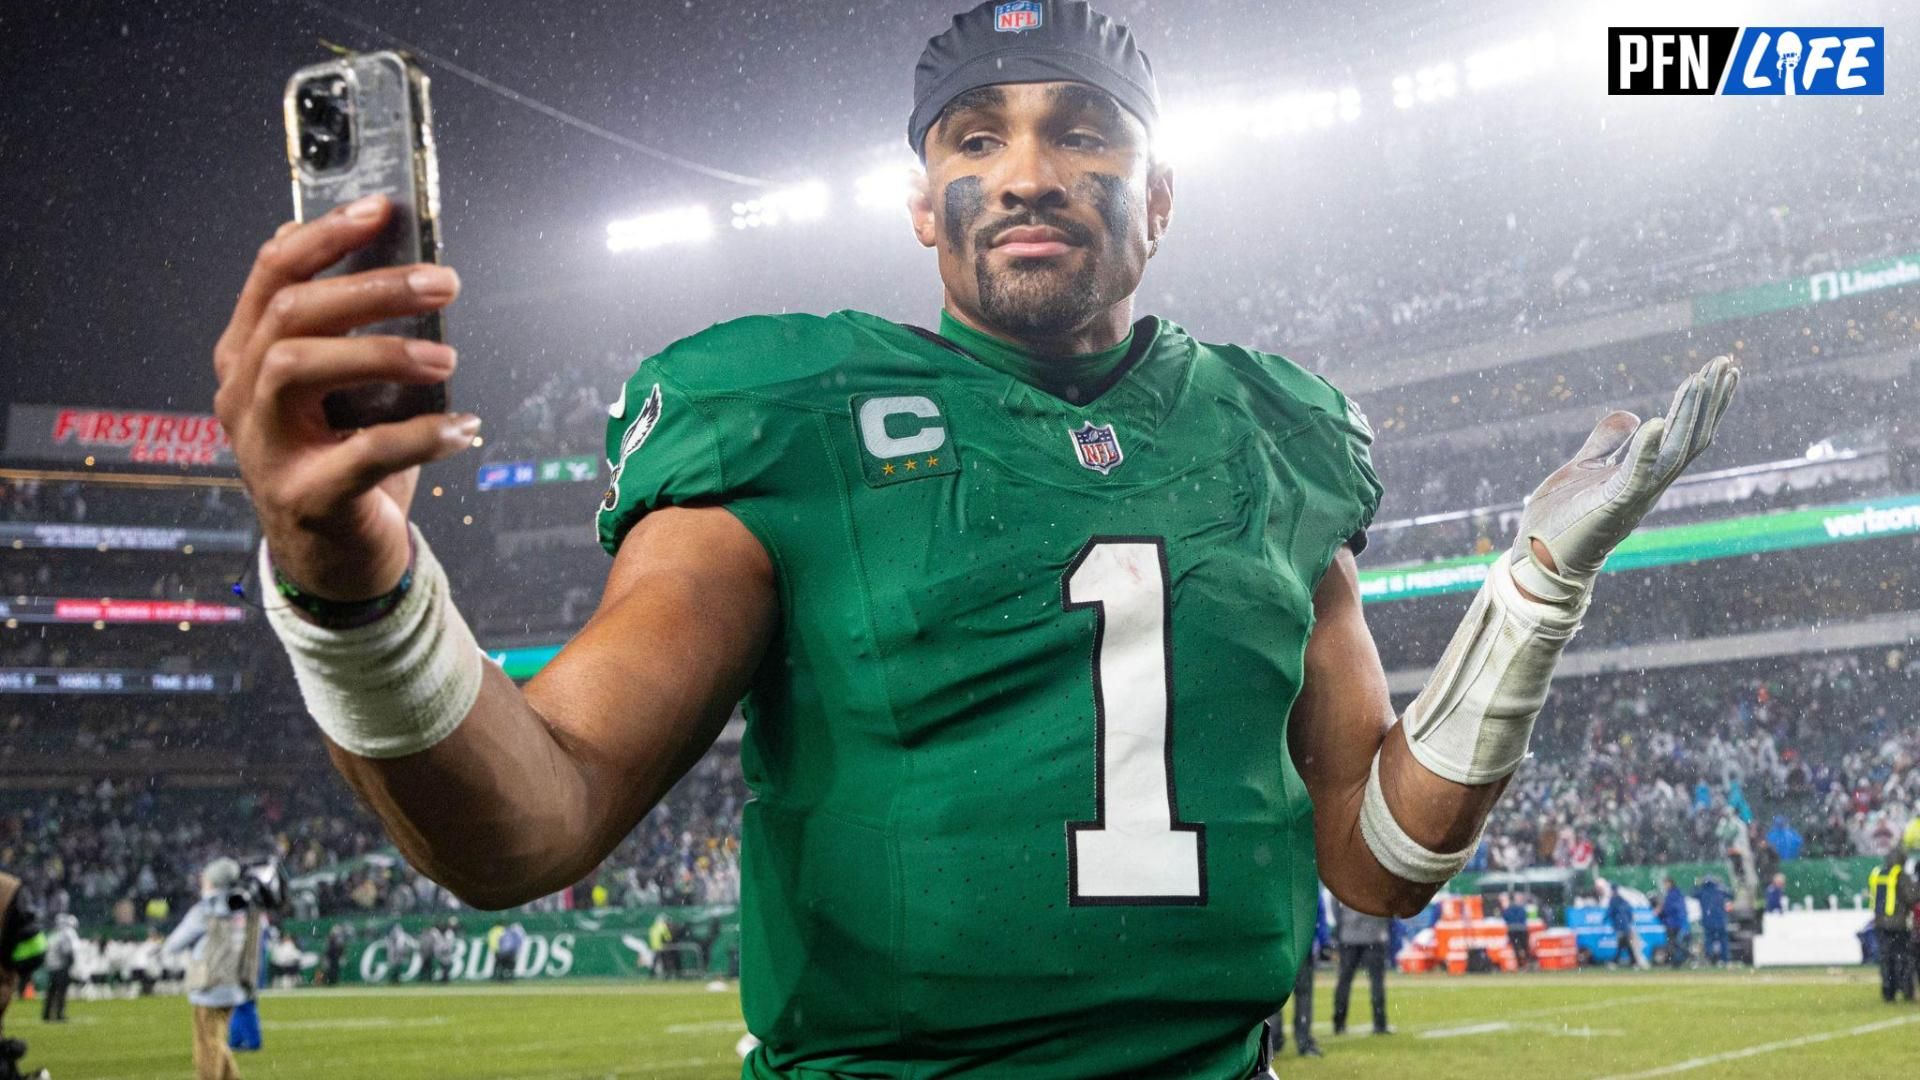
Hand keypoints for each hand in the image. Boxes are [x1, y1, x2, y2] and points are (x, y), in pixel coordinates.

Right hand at [212, 194, 476, 600]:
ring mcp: (265, 448)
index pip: (274, 274)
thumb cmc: (345, 459)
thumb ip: (352, 333)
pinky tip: (463, 429)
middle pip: (290, 313)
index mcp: (248, 356)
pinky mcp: (305, 498)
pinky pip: (361, 454)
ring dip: (381, 352)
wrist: (336, 561)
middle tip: (444, 283)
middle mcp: (242, 395)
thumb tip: (398, 261)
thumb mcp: (344, 390)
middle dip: (370, 287)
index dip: (326, 235)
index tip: (382, 209)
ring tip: (446, 359)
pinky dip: (420, 437)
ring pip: (298, 368)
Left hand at [1510, 355, 1739, 604]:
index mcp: (1644, 475)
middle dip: (1709, 400)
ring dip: (1688, 415)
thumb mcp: (1583, 468)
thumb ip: (1606, 441)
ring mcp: (1634, 496)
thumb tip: (1631, 414)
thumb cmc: (1559, 520)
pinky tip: (1655, 421)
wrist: (1537, 559)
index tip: (1721, 368)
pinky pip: (1635, 475)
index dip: (1705, 402)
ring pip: (1673, 451)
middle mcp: (1649, 485)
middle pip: (1690, 437)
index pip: (1684, 433)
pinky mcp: (1612, 506)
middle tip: (1726, 362)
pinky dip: (1645, 450)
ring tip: (1700, 379)